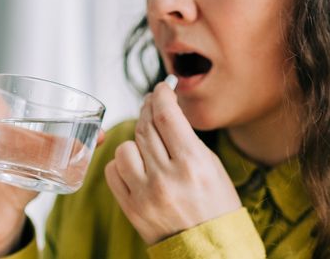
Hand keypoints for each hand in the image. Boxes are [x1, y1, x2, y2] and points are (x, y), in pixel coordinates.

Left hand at [104, 82, 241, 244]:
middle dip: (147, 108)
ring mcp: (145, 194)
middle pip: (145, 126)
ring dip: (135, 140)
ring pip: (125, 147)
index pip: (166, 114)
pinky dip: (122, 163)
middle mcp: (166, 177)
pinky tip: (135, 165)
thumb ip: (186, 138)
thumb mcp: (211, 166)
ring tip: (147, 143)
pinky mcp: (131, 209)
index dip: (161, 94)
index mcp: (192, 163)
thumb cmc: (216, 205)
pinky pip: (113, 172)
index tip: (161, 88)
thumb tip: (165, 109)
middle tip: (151, 103)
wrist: (210, 250)